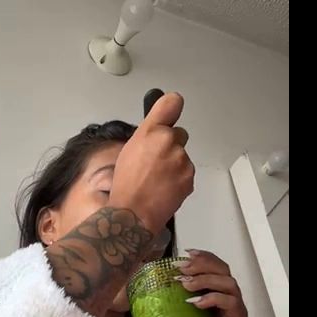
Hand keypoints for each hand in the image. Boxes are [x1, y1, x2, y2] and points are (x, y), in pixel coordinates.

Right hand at [109, 92, 194, 229]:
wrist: (134, 213)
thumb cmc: (126, 184)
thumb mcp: (129, 150)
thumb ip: (148, 133)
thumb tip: (158, 126)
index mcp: (151, 131)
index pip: (172, 103)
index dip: (171, 107)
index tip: (170, 112)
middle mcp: (169, 141)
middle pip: (178, 135)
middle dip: (170, 145)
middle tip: (154, 162)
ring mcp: (182, 160)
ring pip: (182, 156)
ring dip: (174, 165)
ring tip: (156, 180)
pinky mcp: (189, 177)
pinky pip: (185, 173)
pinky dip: (178, 180)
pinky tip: (164, 188)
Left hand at [175, 249, 258, 316]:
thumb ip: (183, 305)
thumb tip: (156, 298)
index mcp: (220, 290)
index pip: (215, 265)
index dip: (202, 256)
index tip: (185, 253)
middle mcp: (230, 293)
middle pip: (221, 268)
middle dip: (200, 264)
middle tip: (180, 268)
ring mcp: (236, 304)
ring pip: (226, 281)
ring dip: (204, 279)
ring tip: (186, 285)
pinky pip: (229, 302)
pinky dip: (212, 299)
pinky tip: (197, 303)